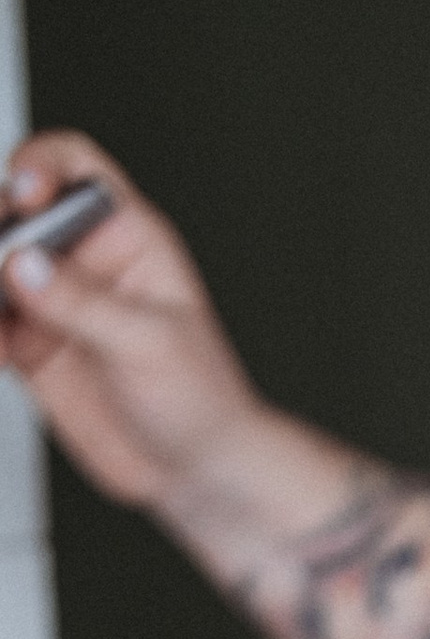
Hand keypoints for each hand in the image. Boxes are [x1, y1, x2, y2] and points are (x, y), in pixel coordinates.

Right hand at [1, 133, 263, 515]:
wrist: (197, 473)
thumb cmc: (202, 401)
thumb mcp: (149, 343)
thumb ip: (83, 303)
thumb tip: (23, 264)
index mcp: (128, 236)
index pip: (74, 166)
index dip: (40, 165)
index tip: (24, 194)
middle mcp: (83, 260)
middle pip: (15, 212)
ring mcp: (53, 302)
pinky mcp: (31, 345)